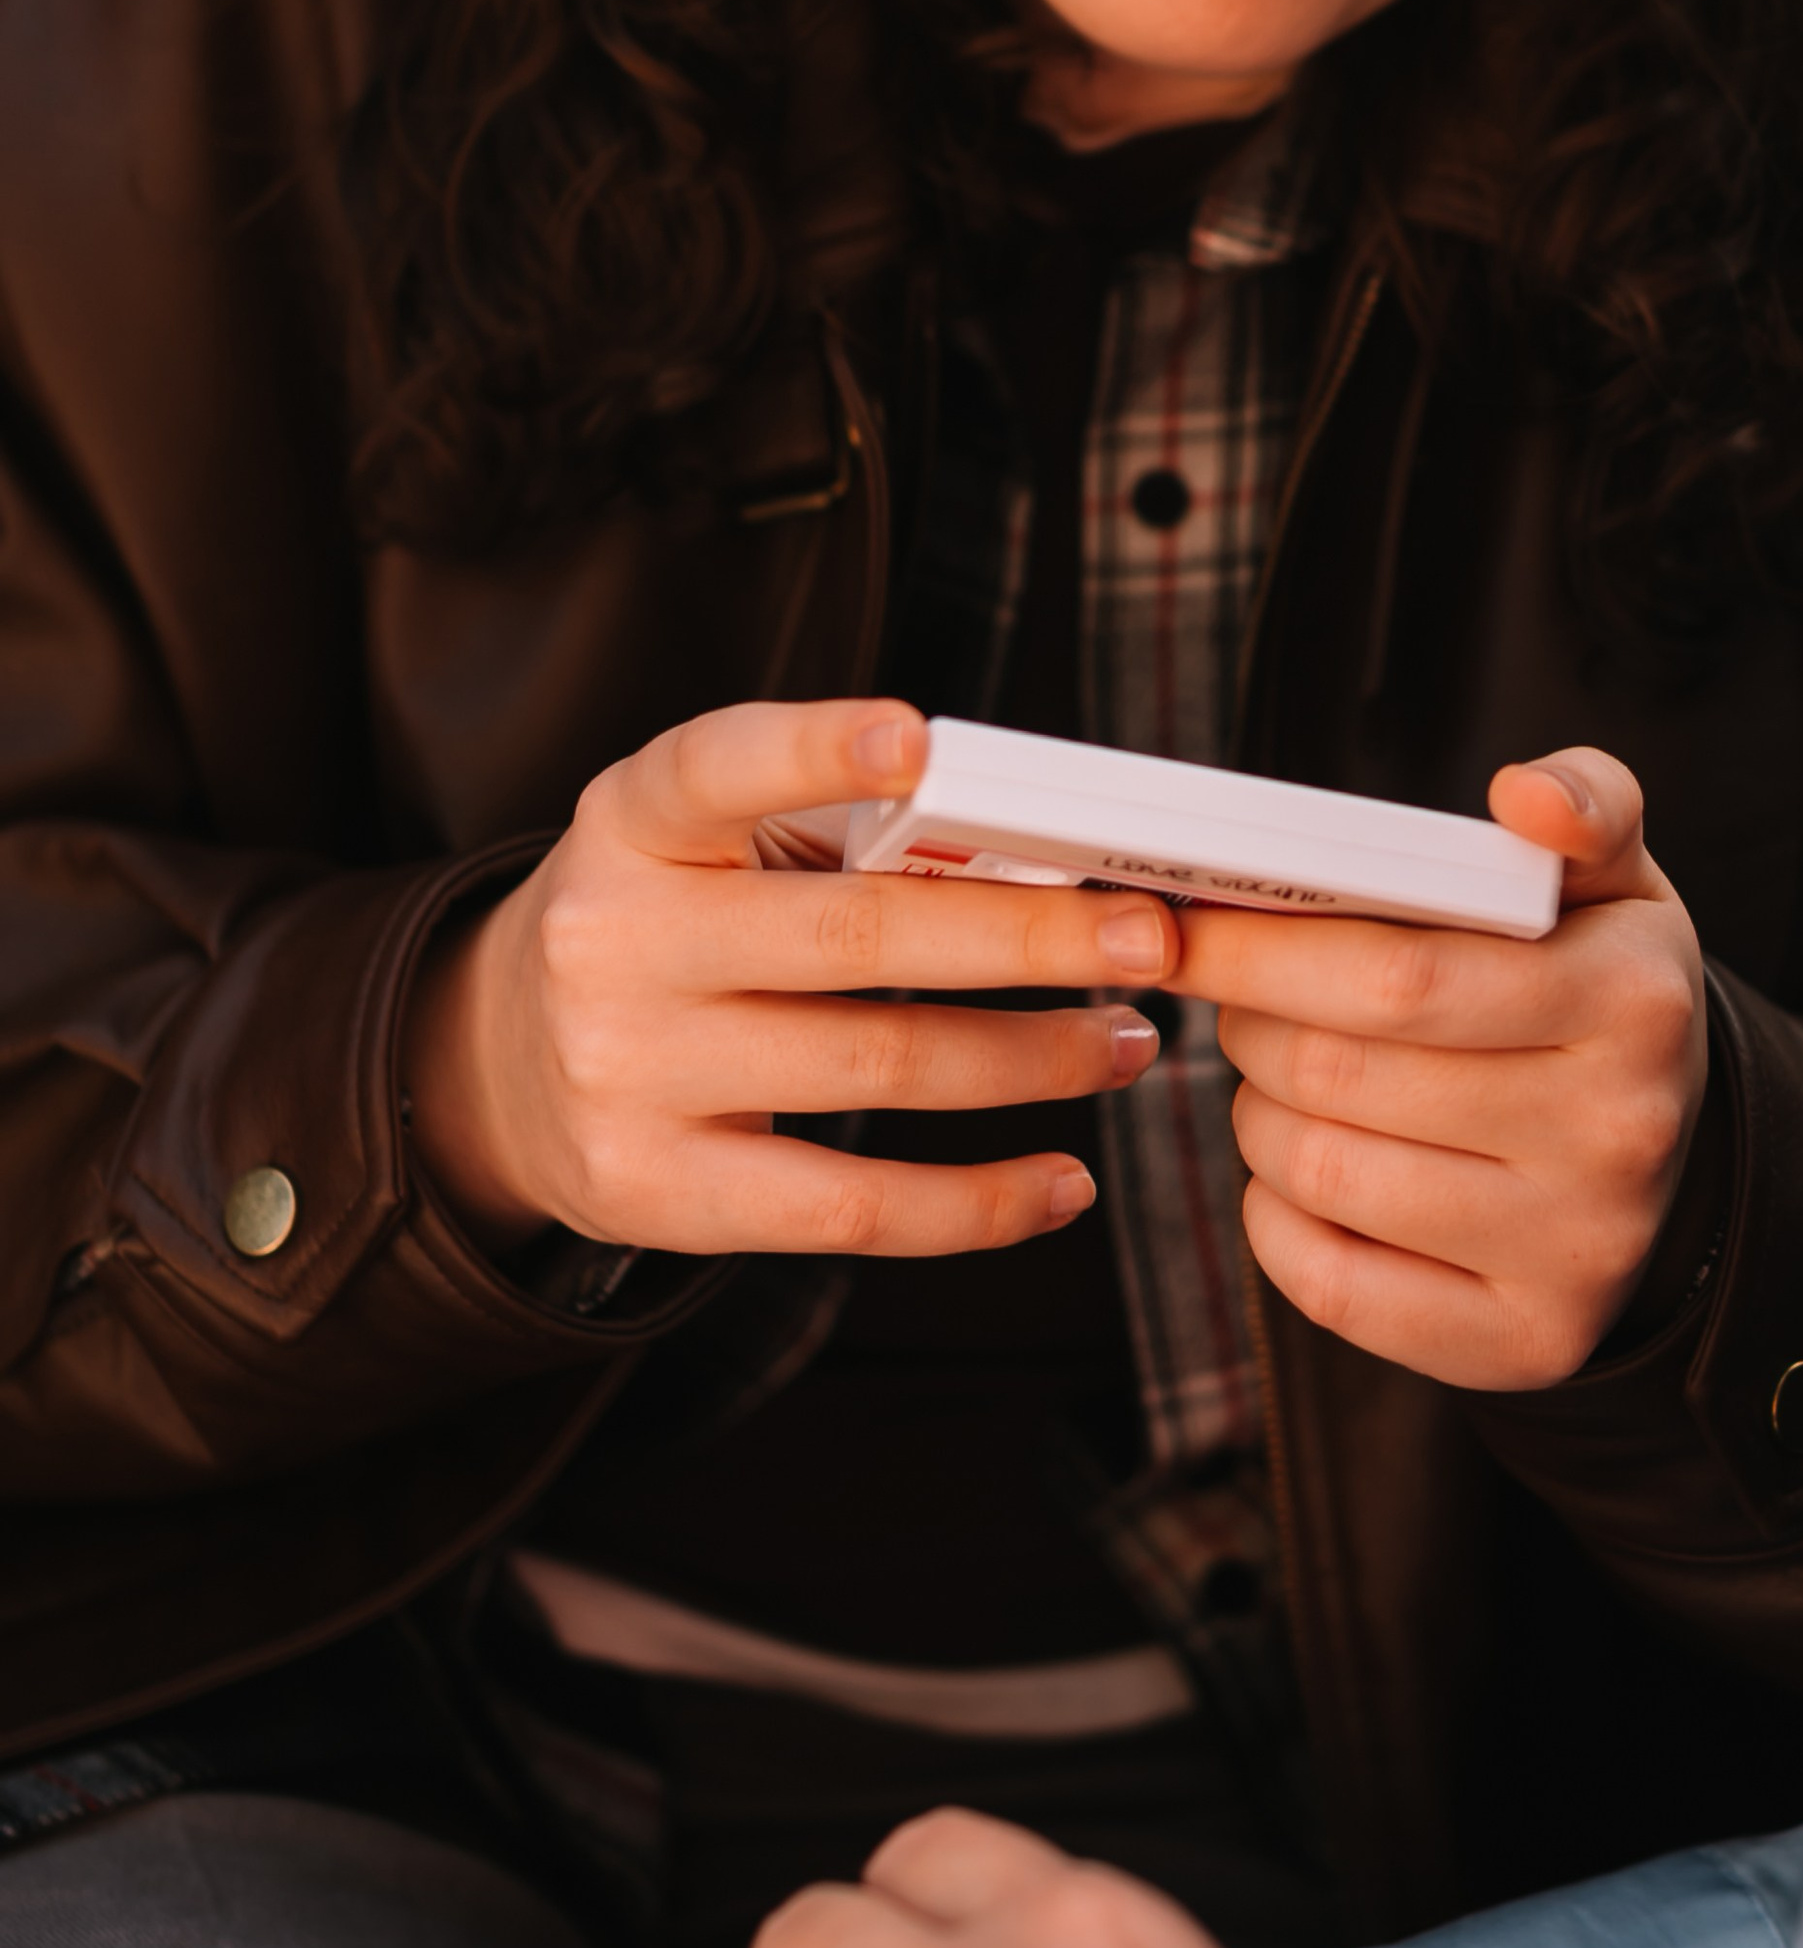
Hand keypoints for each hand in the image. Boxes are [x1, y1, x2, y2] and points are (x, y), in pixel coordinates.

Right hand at [406, 699, 1175, 1254]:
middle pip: (854, 937)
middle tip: (1152, 937)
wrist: (505, 1068)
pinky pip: (848, 1207)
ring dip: (1032, 1058)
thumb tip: (1050, 869)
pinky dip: (976, 1202)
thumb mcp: (704, 846)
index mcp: (633, 822)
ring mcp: (627, 1074)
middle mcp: (615, 941)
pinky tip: (1062, 1179)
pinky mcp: (657, 1192)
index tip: (919, 739)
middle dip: (1026, 938)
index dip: (814, 749)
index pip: (715, 766)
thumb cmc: (674, 923)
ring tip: (1127, 1043)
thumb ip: (832, 834)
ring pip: (877, 1068)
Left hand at [1177, 749, 1705, 1387]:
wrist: (1671, 1154)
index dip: (1258, 951)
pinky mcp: (1528, 1340)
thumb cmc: (1597, 984)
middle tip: (1241, 1002)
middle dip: (1250, 1025)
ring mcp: (1576, 1248)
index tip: (1179, 925)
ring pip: (1322, 1174)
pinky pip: (1332, 1286)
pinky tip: (1297, 1177)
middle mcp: (1618, 1133)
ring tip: (1282, 1081)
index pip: (1396, 977)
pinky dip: (1277, 1224)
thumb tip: (1524, 794)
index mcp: (1634, 1000)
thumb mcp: (1615, 882)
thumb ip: (1585, 802)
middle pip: (1340, 1075)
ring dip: (1259, 1117)